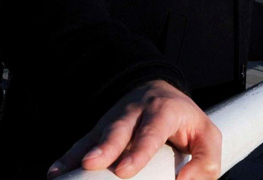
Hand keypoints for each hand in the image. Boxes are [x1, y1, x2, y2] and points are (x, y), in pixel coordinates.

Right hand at [48, 80, 220, 179]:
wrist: (159, 91)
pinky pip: (81, 143)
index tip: (125, 170)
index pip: (151, 130)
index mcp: (162, 111)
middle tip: (93, 164)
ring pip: (95, 135)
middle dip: (104, 147)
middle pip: (117, 129)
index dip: (138, 150)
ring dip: (79, 154)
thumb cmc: (184, 120)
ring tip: (63, 173)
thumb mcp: (206, 134)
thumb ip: (207, 159)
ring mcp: (113, 120)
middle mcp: (134, 112)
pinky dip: (67, 157)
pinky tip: (55, 173)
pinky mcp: (99, 130)